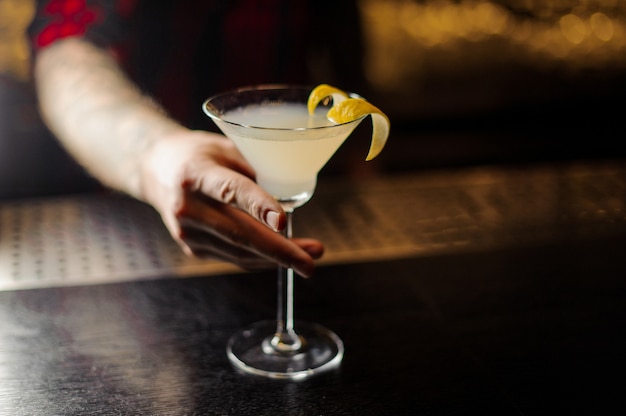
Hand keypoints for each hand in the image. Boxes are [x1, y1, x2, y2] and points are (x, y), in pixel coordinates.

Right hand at [140, 129, 323, 276]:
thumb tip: (289, 198)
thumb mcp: (225, 147)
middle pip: (239, 233)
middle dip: (280, 250)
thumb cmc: (200, 154)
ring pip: (239, 252)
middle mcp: (187, 206)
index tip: (285, 221)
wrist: (156, 169)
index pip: (231, 191)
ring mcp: (187, 232)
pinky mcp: (191, 247)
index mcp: (196, 173)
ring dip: (277, 259)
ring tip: (309, 256)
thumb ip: (254, 170)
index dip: (259, 206)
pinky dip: (261, 258)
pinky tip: (282, 254)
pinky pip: (233, 257)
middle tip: (311, 259)